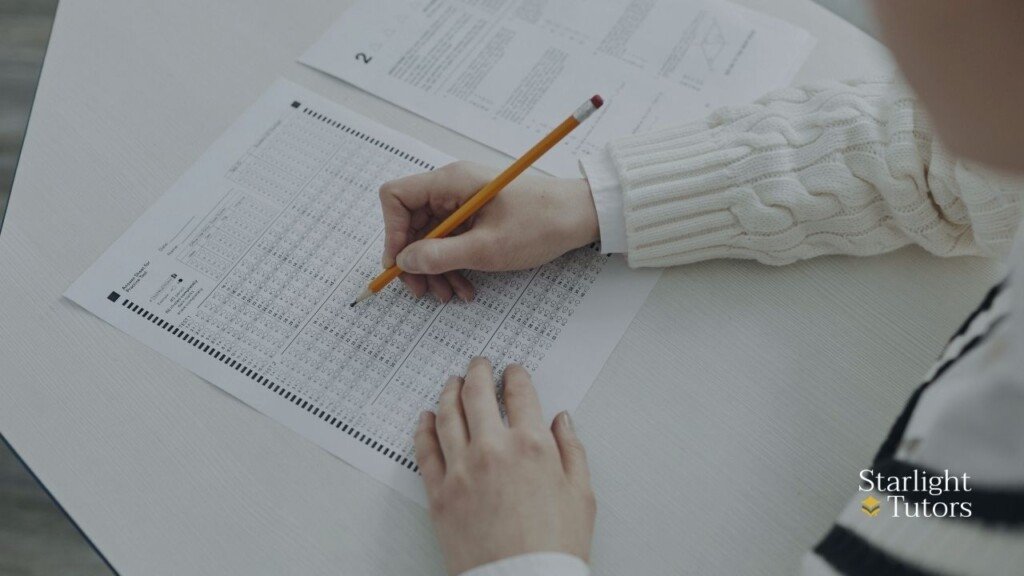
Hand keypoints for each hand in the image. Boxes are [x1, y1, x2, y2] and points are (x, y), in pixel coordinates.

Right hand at [379, 161, 598, 301]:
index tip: (401, 265)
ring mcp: (464, 202)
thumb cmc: (540, 224)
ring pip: (431, 237)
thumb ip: (441, 255)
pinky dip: (453, 265)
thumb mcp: (487, 248)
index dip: (392, 232)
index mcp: (451, 182)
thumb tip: (404, 262)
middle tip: (422, 291)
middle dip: (415, 260)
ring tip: (449, 295)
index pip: (396, 197)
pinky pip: (452, 241)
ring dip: (435, 268)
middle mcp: (452, 187)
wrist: (580, 217)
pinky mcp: (476, 216)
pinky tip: (465, 287)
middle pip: (411, 222)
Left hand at [415, 357, 595, 574]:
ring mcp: (462, 470)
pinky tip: (426, 417)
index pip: (520, 394)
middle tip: (480, 364)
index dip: (516, 376)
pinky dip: (423, 428)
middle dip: (479, 372)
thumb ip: (572, 450)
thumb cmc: (554, 548)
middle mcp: (493, 450)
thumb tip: (562, 421)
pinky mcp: (440, 493)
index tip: (513, 372)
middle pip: (477, 394)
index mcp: (532, 446)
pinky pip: (425, 450)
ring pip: (447, 415)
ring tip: (452, 382)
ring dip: (449, 391)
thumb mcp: (582, 496)